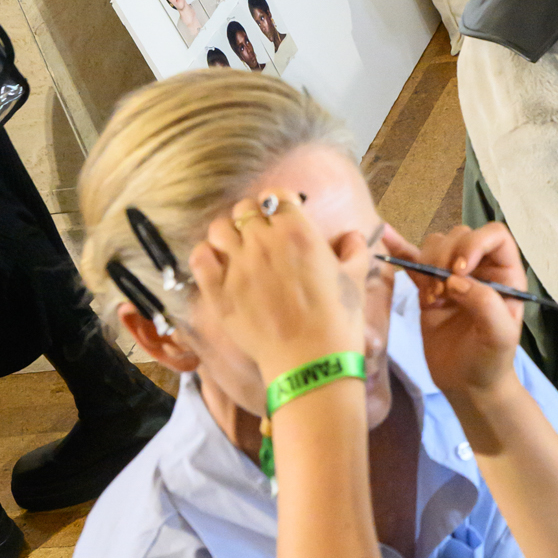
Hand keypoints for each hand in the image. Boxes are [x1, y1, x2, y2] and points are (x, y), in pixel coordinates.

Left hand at [190, 193, 366, 391]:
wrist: (311, 362)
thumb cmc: (338, 320)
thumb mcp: (357, 279)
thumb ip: (354, 249)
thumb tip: (351, 236)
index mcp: (298, 232)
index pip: (276, 195)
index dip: (278, 204)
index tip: (282, 217)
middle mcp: (264, 242)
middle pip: (244, 209)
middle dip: (253, 218)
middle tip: (260, 236)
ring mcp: (237, 267)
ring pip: (219, 228)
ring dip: (228, 234)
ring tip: (237, 250)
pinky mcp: (219, 292)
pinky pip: (199, 258)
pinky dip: (206, 256)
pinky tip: (218, 266)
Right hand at [386, 220, 527, 409]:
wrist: (468, 384)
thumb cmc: (491, 360)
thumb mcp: (499, 336)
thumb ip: (485, 304)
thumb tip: (455, 279)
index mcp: (505, 273)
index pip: (494, 235)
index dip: (475, 244)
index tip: (460, 269)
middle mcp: (480, 268)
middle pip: (460, 236)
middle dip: (445, 258)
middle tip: (442, 293)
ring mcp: (452, 276)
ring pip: (436, 245)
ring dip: (428, 265)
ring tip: (432, 298)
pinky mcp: (428, 288)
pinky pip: (413, 262)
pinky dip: (400, 249)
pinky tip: (385, 236)